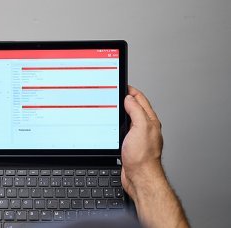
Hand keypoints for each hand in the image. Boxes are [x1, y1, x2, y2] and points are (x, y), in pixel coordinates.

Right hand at [121, 86, 188, 227]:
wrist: (140, 178)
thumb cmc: (143, 157)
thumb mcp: (140, 128)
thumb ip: (136, 111)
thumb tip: (129, 99)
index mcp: (149, 121)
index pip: (141, 100)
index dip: (131, 91)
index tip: (122, 85)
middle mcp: (145, 128)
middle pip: (135, 108)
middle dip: (126, 99)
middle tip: (117, 93)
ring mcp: (138, 137)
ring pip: (129, 119)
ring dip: (122, 112)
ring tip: (116, 105)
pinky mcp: (130, 145)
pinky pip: (124, 130)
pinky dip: (119, 124)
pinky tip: (114, 126)